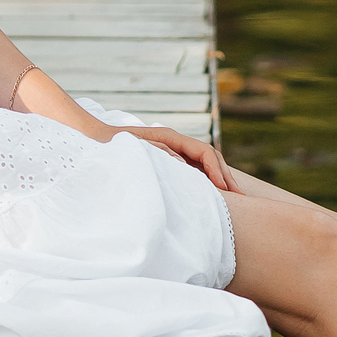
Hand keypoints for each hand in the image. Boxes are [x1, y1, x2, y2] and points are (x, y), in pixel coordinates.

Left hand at [115, 125, 234, 190]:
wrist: (95, 140)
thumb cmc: (113, 146)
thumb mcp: (135, 150)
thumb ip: (160, 154)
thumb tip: (185, 166)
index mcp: (171, 137)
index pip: (204, 152)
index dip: (217, 171)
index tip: (224, 189)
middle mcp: (177, 143)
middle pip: (211, 158)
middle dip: (227, 177)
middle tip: (241, 198)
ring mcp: (175, 152)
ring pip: (206, 165)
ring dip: (221, 180)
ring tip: (235, 199)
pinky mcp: (171, 163)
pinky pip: (196, 171)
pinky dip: (209, 183)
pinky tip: (215, 197)